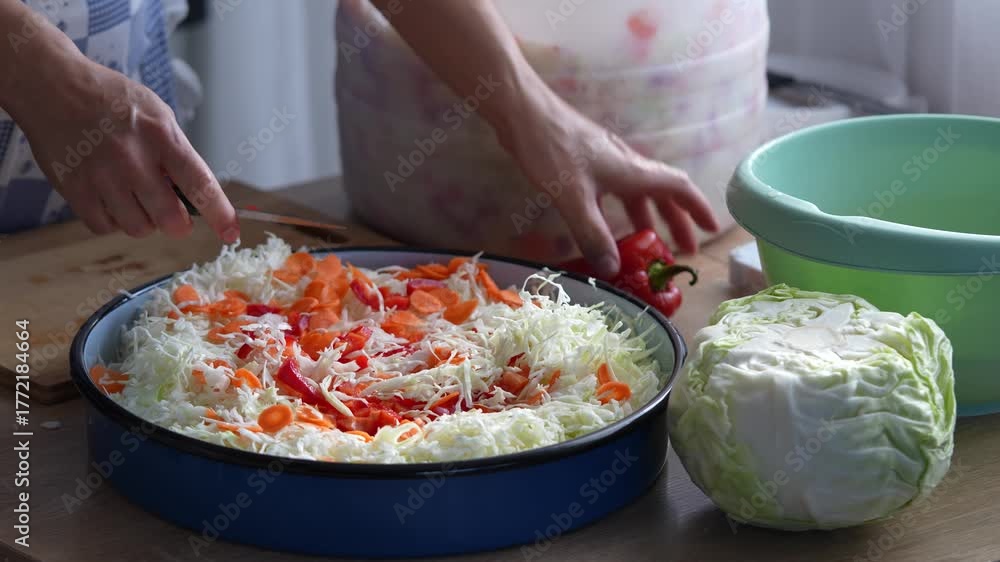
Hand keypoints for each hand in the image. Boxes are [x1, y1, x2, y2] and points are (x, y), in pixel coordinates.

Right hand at [10, 48, 237, 240]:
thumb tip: (197, 197)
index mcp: (161, 136)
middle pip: (169, 219)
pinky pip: (104, 227)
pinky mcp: (74, 188)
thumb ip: (178, 154)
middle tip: (171, 212)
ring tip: (135, 198)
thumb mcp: (158, 115)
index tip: (231, 234)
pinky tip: (111, 200)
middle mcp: (132, 158)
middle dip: (177, 223)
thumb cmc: (114, 102)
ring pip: (138, 228)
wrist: (53, 87)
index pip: (200, 184)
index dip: (220, 214)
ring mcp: (101, 175)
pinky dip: (113, 221)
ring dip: (144, 221)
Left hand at [498, 81, 718, 276]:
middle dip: (677, 222)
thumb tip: (613, 270)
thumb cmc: (551, 148)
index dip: (698, 209)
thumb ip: (593, 235)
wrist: (522, 111)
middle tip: (684, 250)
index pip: (679, 188)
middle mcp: (626, 164)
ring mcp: (606, 161)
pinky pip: (616, 191)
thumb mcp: (573, 198)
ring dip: (650, 217)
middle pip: (663, 193)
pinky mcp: (587, 162)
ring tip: (652, 243)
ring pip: (638, 192)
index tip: (712, 230)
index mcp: (632, 171)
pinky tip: (611, 225)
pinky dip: (622, 211)